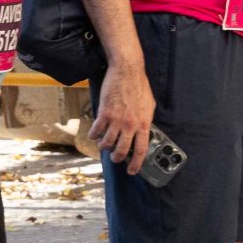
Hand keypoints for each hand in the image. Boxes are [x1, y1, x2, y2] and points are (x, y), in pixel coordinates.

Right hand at [92, 56, 154, 174]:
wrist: (127, 71)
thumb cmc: (139, 86)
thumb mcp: (149, 105)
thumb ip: (146, 120)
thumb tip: (144, 131)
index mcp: (144, 124)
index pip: (141, 150)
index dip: (136, 163)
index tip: (132, 171)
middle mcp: (130, 125)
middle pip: (122, 151)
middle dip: (117, 158)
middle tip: (115, 158)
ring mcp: (117, 120)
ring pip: (106, 143)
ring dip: (104, 147)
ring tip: (103, 144)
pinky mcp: (104, 113)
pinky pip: (96, 132)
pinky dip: (93, 136)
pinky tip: (94, 134)